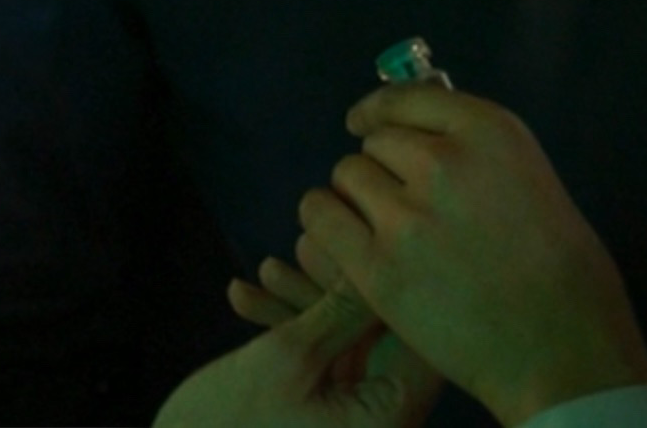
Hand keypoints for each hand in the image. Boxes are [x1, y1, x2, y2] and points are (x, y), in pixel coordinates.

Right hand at [227, 248, 445, 411]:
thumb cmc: (231, 426)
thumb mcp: (289, 357)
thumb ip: (342, 307)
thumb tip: (388, 255)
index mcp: (391, 420)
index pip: (414, 336)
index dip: (384, 282)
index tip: (352, 238)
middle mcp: (383, 426)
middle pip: (381, 338)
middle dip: (338, 287)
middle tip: (303, 240)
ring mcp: (351, 425)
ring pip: (347, 347)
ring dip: (306, 306)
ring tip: (268, 264)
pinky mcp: (322, 422)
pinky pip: (321, 368)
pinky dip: (290, 336)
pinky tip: (244, 298)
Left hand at [299, 84, 646, 426]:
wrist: (562, 347)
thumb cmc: (564, 271)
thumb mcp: (529, 179)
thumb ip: (474, 157)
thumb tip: (417, 146)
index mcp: (489, 130)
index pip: (408, 97)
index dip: (381, 112)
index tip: (363, 124)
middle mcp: (442, 160)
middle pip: (376, 142)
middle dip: (383, 169)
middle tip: (400, 206)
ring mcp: (406, 214)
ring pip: (346, 176)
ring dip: (355, 198)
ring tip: (376, 230)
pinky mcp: (377, 267)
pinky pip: (322, 219)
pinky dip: (325, 225)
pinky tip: (338, 242)